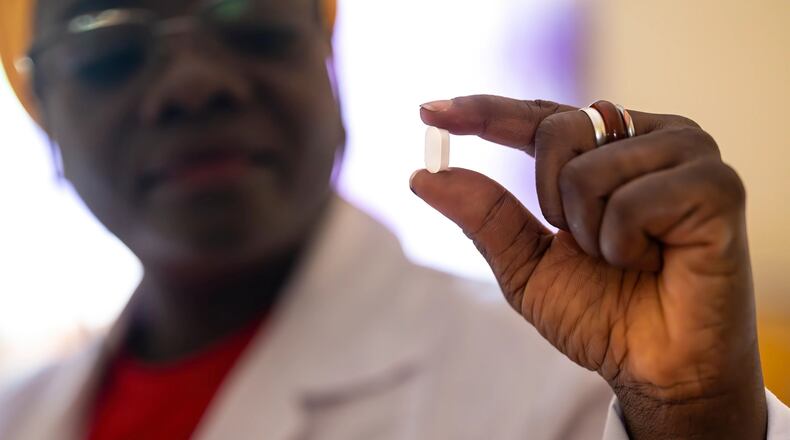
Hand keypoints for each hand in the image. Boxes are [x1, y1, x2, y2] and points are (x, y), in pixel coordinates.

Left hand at [411, 96, 766, 438]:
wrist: (655, 368)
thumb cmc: (601, 313)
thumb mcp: (526, 264)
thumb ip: (483, 215)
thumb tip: (422, 174)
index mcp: (605, 150)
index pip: (538, 117)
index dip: (484, 111)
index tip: (428, 111)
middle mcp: (646, 137)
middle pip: (558, 128)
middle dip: (553, 202)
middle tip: (592, 245)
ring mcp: (687, 154)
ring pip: (590, 168)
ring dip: (593, 233)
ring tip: (632, 258)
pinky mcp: (716, 184)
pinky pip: (632, 201)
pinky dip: (625, 245)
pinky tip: (657, 262)